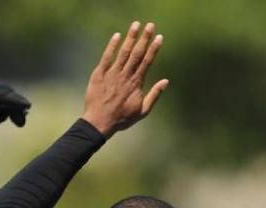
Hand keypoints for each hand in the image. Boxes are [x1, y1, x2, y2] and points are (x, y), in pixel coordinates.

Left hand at [82, 21, 167, 137]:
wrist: (98, 123)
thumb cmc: (121, 119)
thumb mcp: (142, 111)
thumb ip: (154, 95)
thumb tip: (166, 81)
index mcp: (136, 83)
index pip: (147, 62)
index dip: (153, 48)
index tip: (159, 37)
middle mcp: (125, 76)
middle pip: (137, 53)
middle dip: (144, 38)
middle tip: (150, 25)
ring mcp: (111, 75)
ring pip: (123, 53)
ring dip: (130, 38)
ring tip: (136, 25)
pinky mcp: (99, 75)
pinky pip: (106, 58)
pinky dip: (111, 47)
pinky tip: (117, 36)